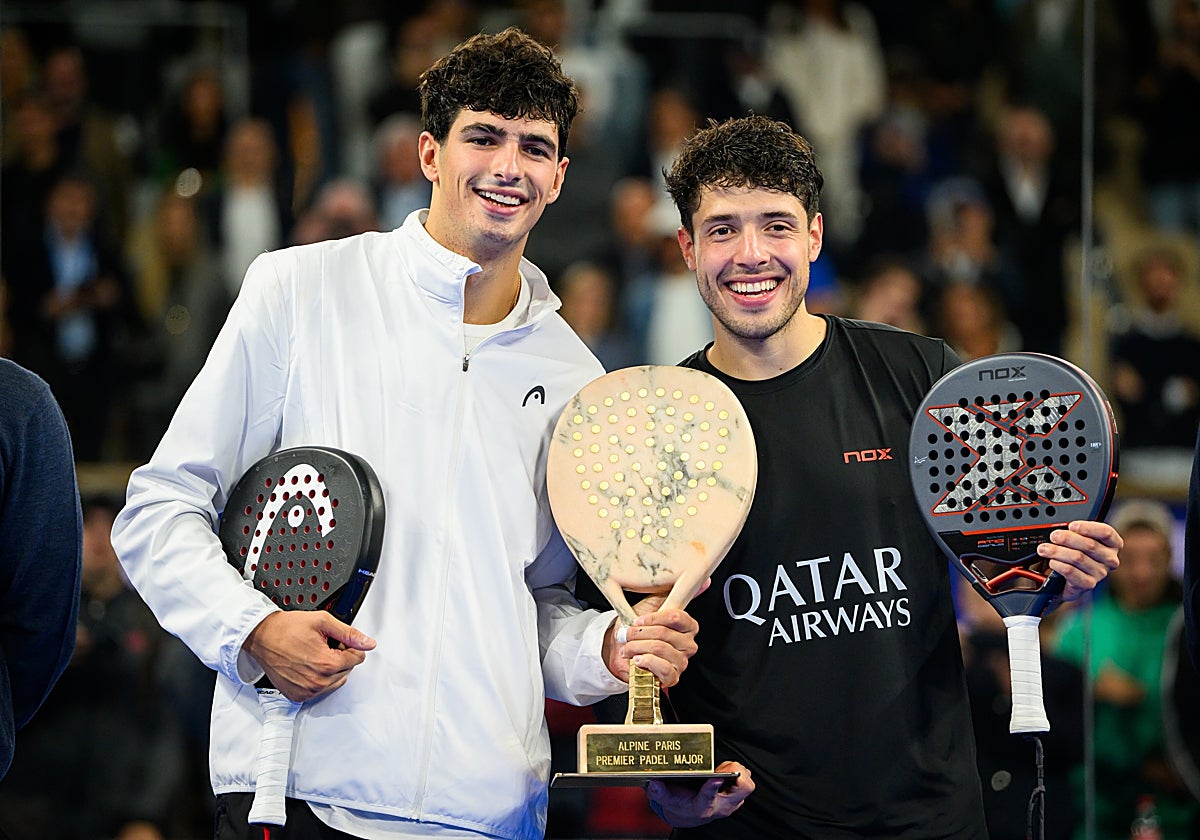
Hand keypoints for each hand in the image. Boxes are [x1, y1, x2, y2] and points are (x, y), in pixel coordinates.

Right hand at [243, 611, 375, 701]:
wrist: (261, 637)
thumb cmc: (287, 628)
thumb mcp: (323, 622)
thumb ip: (349, 633)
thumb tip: (369, 643)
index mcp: (327, 664)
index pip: (358, 658)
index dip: (348, 645)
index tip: (335, 640)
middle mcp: (318, 682)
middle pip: (347, 670)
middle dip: (340, 656)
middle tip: (322, 645)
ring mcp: (307, 691)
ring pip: (336, 681)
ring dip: (330, 669)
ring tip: (313, 655)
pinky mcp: (298, 696)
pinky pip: (320, 690)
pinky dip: (318, 679)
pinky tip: (306, 665)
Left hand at [603, 593, 699, 686]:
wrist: (620, 651)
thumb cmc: (637, 629)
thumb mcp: (652, 606)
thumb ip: (673, 593)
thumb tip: (704, 580)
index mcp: (687, 626)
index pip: (677, 617)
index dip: (654, 618)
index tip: (638, 620)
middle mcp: (688, 644)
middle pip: (664, 633)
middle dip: (640, 633)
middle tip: (628, 634)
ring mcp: (682, 662)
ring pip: (660, 649)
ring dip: (638, 647)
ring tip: (628, 647)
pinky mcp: (673, 677)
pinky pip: (662, 668)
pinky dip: (646, 661)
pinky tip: (637, 659)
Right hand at [646, 761, 753, 826]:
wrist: (691, 813)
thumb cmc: (682, 804)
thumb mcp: (667, 800)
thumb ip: (659, 792)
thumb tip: (653, 783)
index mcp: (702, 808)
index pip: (709, 799)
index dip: (712, 788)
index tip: (714, 778)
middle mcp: (721, 806)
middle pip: (742, 789)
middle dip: (735, 773)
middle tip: (720, 767)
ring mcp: (732, 801)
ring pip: (747, 783)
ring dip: (735, 771)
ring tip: (718, 768)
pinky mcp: (738, 795)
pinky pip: (746, 780)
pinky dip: (737, 772)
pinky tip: (723, 771)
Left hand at [1040, 520, 1121, 602]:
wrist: (1067, 580)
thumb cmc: (1074, 554)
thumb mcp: (1077, 540)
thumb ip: (1074, 533)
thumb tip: (1059, 530)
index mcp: (1112, 544)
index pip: (1106, 532)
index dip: (1088, 528)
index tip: (1072, 526)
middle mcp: (1109, 559)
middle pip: (1090, 545)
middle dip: (1067, 538)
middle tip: (1053, 536)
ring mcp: (1100, 573)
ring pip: (1077, 558)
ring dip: (1057, 551)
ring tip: (1044, 549)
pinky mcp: (1088, 584)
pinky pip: (1071, 571)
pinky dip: (1058, 565)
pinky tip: (1052, 562)